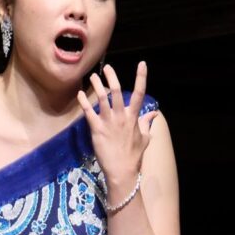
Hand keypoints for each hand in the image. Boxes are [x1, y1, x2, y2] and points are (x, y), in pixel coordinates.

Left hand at [76, 61, 159, 202]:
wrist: (122, 171)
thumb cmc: (134, 156)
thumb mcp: (145, 138)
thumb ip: (147, 122)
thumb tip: (154, 113)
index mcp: (134, 118)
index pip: (139, 94)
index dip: (141, 78)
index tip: (142, 64)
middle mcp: (121, 117)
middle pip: (117, 92)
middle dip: (112, 77)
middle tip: (107, 67)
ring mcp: (108, 122)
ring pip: (102, 99)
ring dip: (97, 85)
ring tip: (92, 76)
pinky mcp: (96, 129)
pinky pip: (89, 112)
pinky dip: (84, 102)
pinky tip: (80, 93)